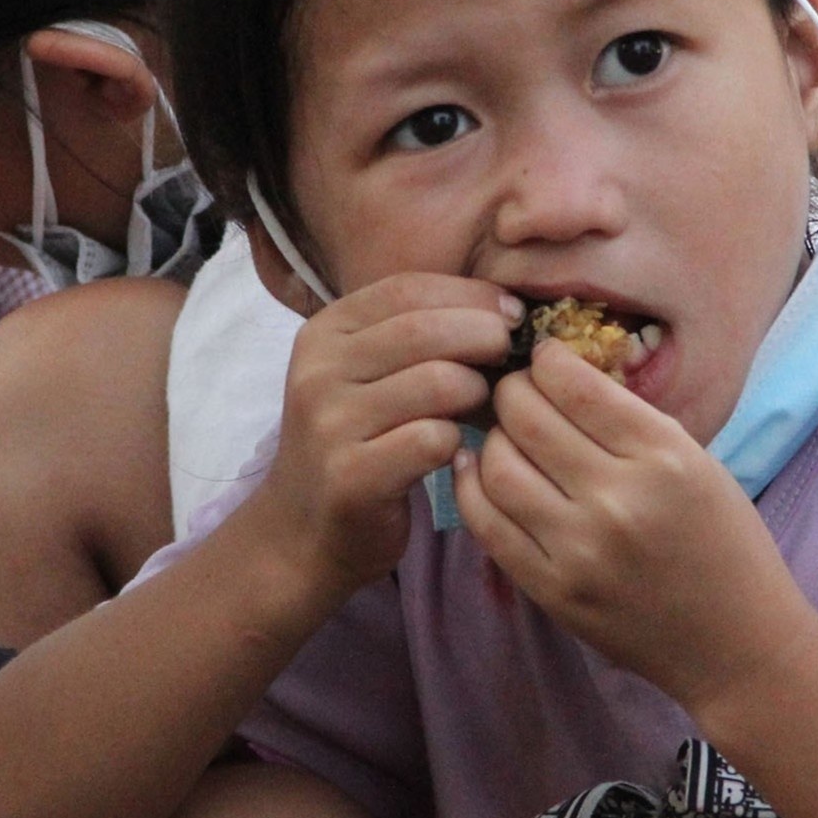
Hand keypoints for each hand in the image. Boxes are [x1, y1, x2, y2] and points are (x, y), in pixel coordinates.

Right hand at [261, 273, 518, 594]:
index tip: (514, 312)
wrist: (304, 531)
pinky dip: (459, 442)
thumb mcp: (373, 373)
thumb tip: (507, 306)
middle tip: (512, 356)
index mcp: (324, 333)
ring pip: (438, 382)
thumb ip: (422, 334)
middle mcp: (317, 372)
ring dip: (477, 392)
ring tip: (480, 406)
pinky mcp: (350, 476)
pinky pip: (434, 439)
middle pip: (426, 330)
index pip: (407, 287)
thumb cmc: (361, 440)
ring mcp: (329, 424)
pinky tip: (457, 450)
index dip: (471, 294)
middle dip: (485, 336)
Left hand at [456, 341, 813, 714]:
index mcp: (667, 458)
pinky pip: (488, 525)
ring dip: (492, 439)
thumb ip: (635, 424)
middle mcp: (620, 499)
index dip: (547, 360)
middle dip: (512, 391)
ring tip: (503, 434)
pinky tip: (475, 470)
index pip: (578, 386)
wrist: (737, 644)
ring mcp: (581, 550)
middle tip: (514, 390)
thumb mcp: (701, 466)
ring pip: (498, 467)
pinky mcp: (554, 591)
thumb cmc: (727, 546)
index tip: (544, 358)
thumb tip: (563, 380)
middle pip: (529, 418)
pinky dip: (472, 487)